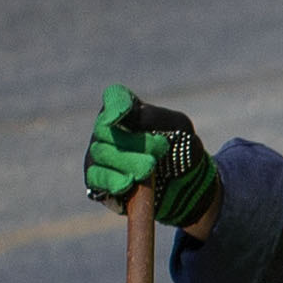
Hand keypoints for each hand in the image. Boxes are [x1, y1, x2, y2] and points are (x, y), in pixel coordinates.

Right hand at [84, 86, 220, 232]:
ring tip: (151, 167)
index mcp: (127, 109)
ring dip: (128, 161)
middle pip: (105, 129)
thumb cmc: (180, 148)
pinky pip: (97, 177)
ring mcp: (99, 154)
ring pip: (101, 153)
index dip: (116, 105)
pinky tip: (128, 183)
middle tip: (161, 149)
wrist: (185, 184)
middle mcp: (107, 129)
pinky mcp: (98, 180)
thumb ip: (156, 117)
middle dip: (135, 141)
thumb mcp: (179, 127)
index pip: (115, 97)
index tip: (122, 114)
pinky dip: (113, 180)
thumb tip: (136, 118)